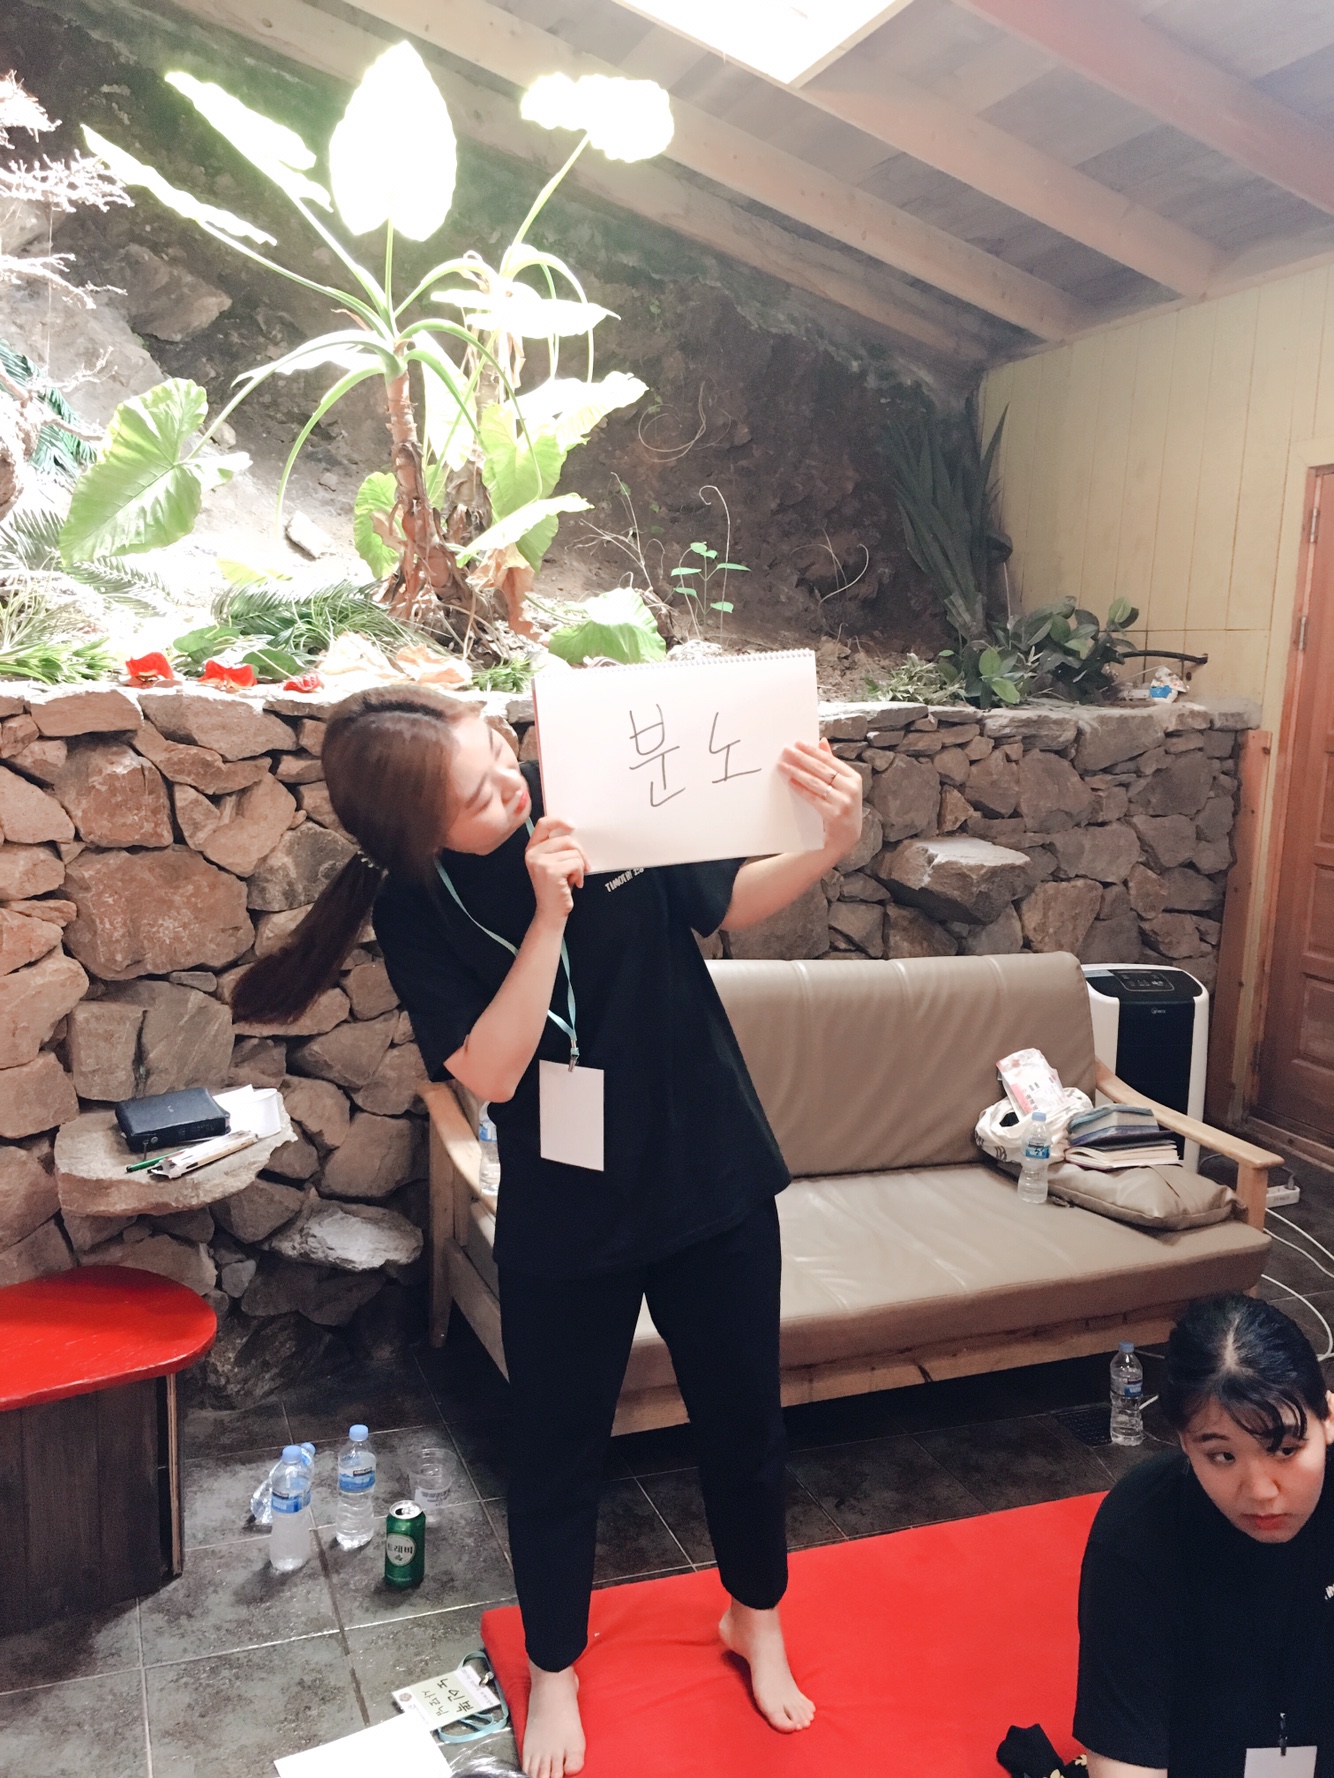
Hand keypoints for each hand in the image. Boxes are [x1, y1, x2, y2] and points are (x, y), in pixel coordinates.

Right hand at [525, 816, 586, 924]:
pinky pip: (576, 863)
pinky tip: (576, 883)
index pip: (544, 823)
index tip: (573, 826)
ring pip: (573, 852)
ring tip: (574, 877)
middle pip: (566, 839)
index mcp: (532, 848)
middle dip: (580, 852)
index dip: (559, 820)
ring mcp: (540, 862)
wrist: (551, 913)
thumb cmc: (557, 888)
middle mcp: (532, 853)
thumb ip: (559, 847)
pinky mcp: (550, 871)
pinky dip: (580, 874)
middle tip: (584, 866)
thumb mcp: (554, 863)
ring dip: (580, 866)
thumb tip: (574, 832)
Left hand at [779, 739, 863, 861]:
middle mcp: (851, 789)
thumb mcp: (842, 786)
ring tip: (783, 765)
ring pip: (816, 783)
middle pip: (822, 769)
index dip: (813, 751)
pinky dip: (800, 789)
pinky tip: (790, 782)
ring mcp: (843, 802)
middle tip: (786, 750)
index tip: (798, 743)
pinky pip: (813, 798)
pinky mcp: (834, 814)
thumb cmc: (842, 808)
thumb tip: (821, 742)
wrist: (845, 838)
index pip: (830, 760)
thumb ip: (832, 765)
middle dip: (802, 758)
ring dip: (797, 772)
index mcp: (854, 778)